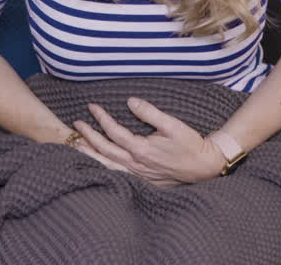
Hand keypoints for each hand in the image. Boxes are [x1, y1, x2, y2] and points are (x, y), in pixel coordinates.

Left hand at [72, 97, 226, 187]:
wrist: (203, 167)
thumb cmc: (189, 144)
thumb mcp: (172, 124)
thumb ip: (150, 113)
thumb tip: (130, 101)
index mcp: (141, 150)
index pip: (113, 132)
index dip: (101, 118)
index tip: (92, 107)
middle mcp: (136, 164)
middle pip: (104, 150)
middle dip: (88, 136)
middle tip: (77, 124)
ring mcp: (137, 174)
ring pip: (107, 165)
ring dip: (90, 154)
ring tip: (77, 145)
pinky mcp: (142, 179)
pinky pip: (116, 172)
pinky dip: (103, 165)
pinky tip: (97, 161)